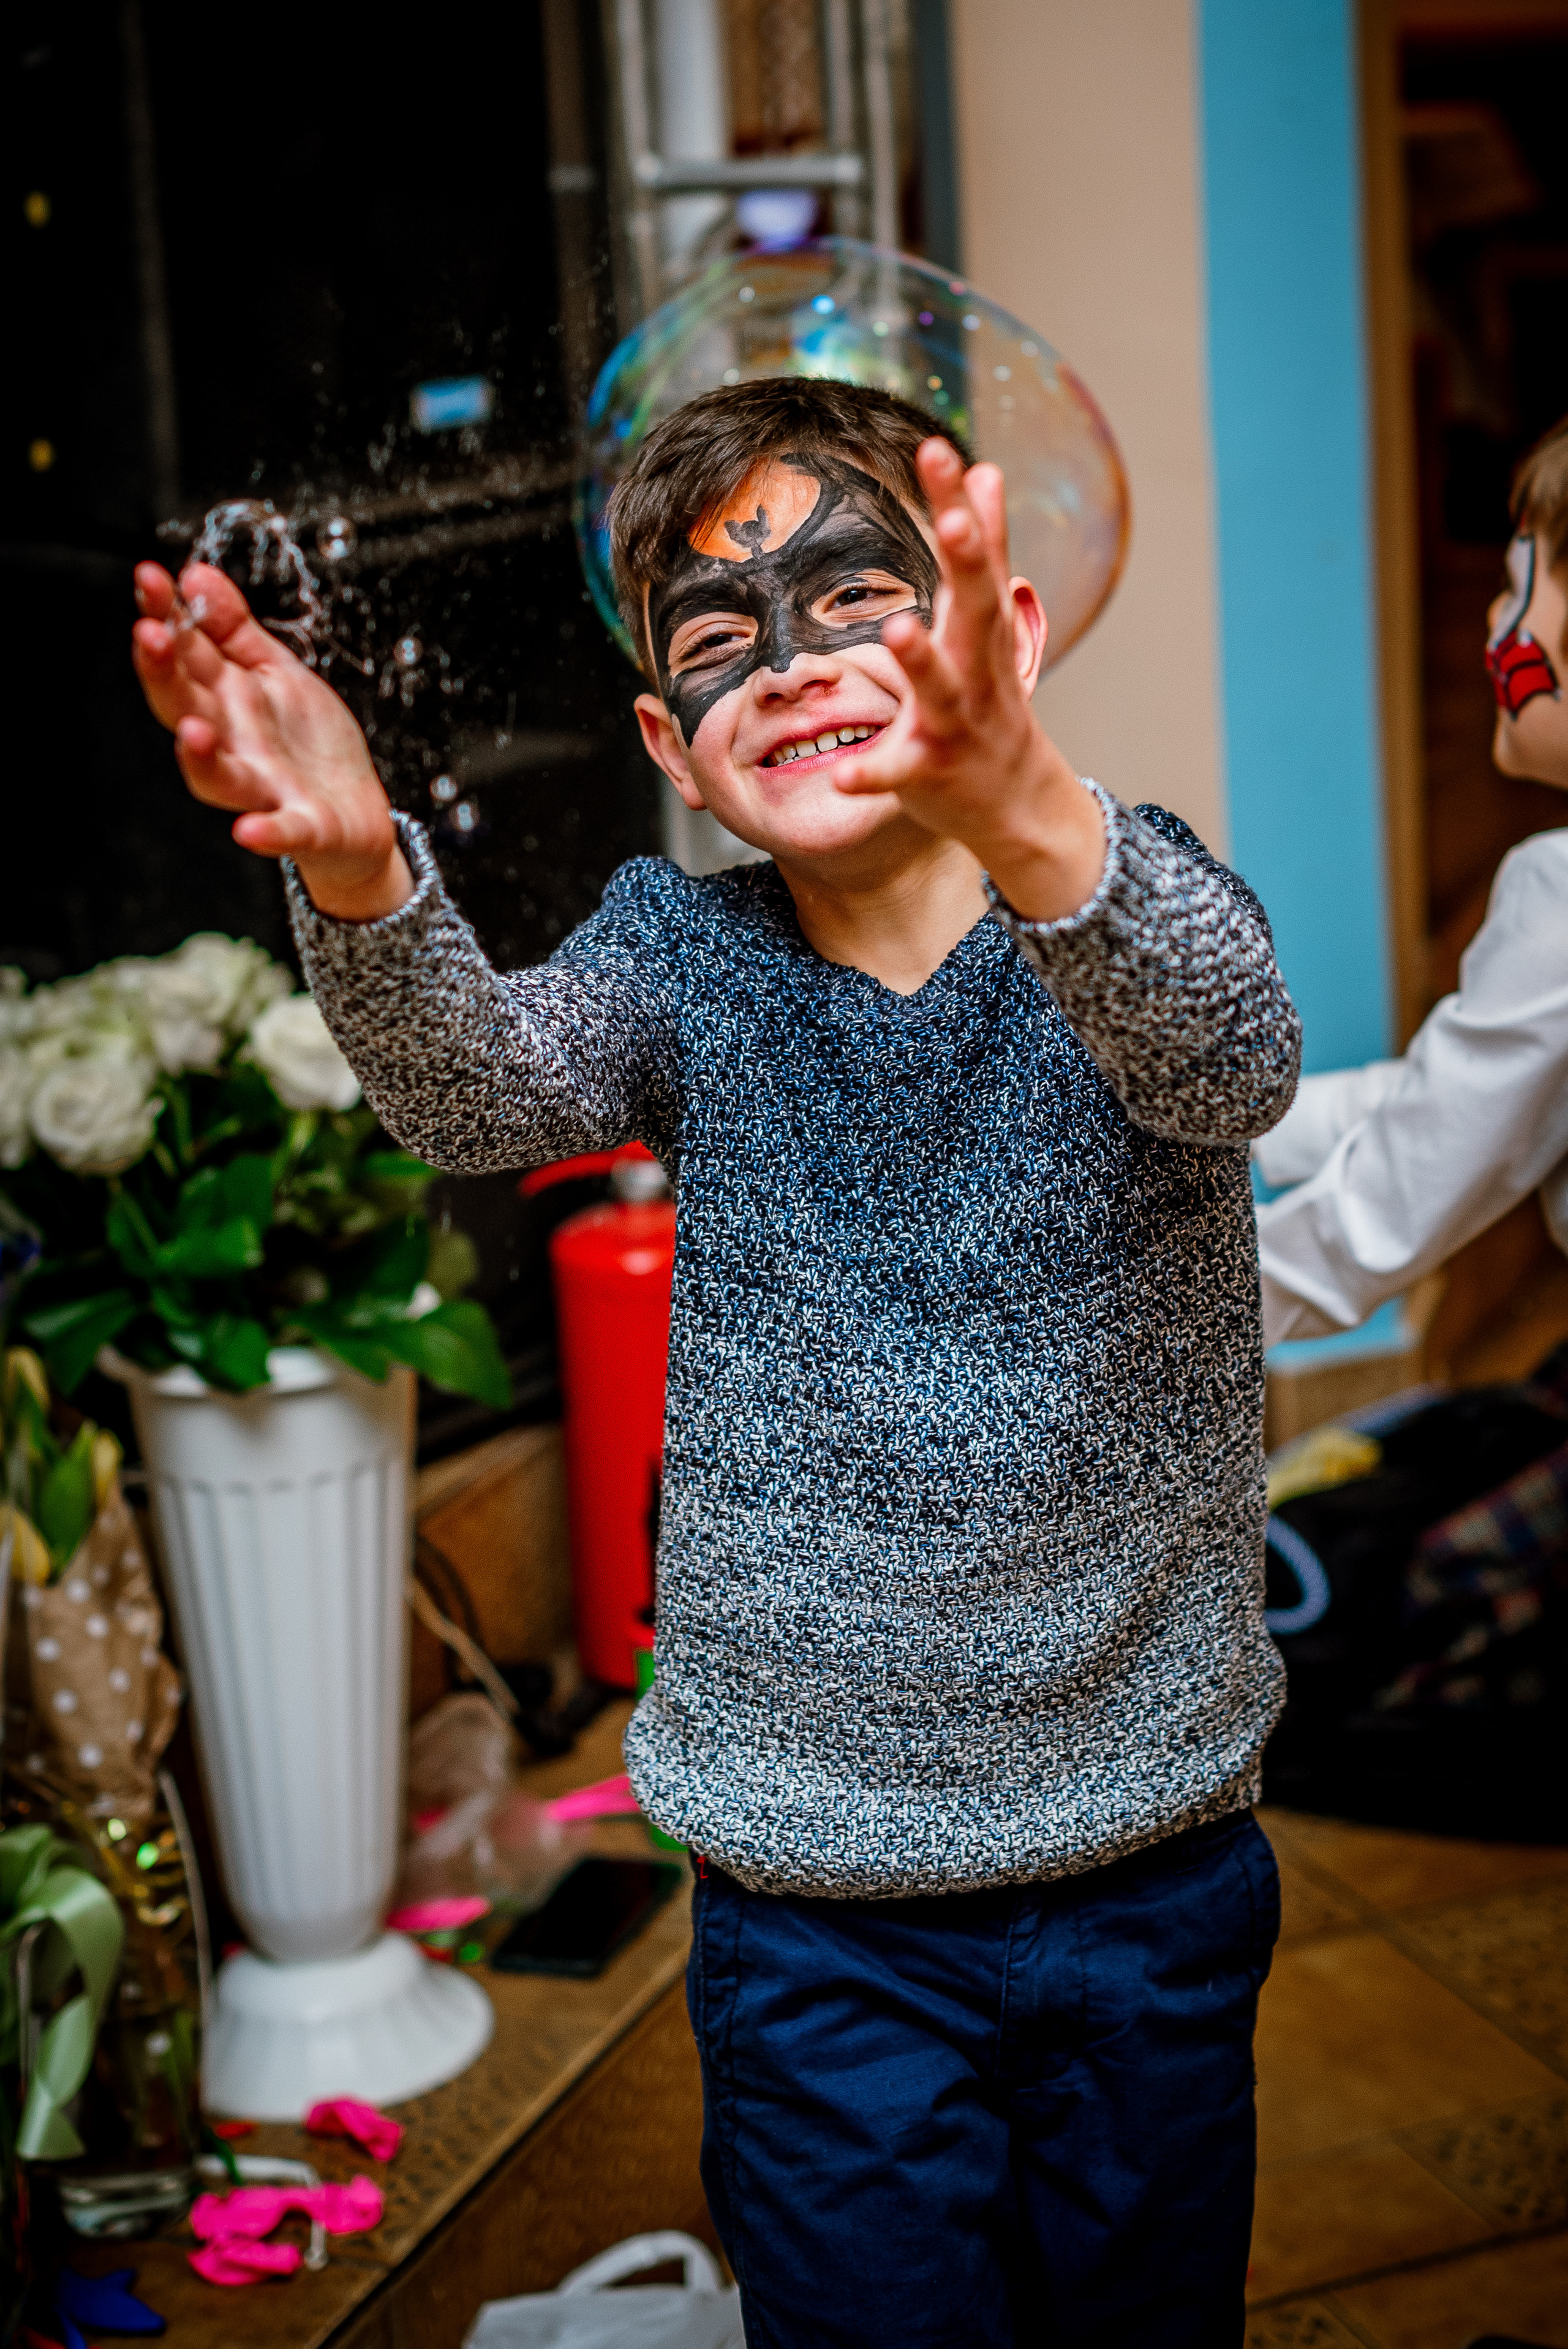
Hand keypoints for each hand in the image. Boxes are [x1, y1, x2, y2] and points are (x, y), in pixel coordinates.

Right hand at [131, 562, 412, 920]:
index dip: (164, 616)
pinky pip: (281, 829)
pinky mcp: (301, 824)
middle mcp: (233, 742)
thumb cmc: (307, 740)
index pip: (185, 653)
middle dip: (163, 673)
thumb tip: (195, 575)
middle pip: (184, 707)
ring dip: (199, 755)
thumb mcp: (275, 671)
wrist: (355, 810)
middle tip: (149, 633)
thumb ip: (235, 630)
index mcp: (225, 698)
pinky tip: (250, 831)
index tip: (149, 577)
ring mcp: (263, 786)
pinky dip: (267, 831)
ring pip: (217, 776)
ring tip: (191, 729)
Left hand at [835, 441, 1104, 920]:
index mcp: (982, 631)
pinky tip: (845, 775)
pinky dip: (873, 774)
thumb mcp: (989, 624)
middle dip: (966, 561)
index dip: (960, 504)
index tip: (939, 449)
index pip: (977, 557)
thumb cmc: (990, 702)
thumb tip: (988, 470)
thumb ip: (982, 550)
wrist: (1018, 802)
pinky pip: (897, 773)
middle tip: (951, 514)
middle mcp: (976, 671)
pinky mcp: (929, 773)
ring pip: (942, 690)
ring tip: (898, 629)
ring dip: (922, 661)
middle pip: (975, 610)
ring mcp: (955, 724)